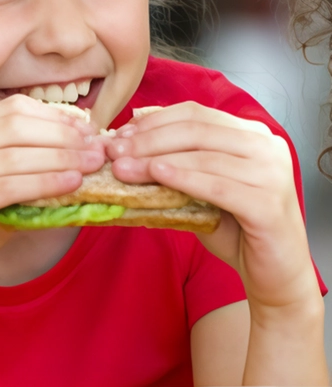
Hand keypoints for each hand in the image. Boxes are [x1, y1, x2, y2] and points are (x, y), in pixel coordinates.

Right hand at [0, 94, 103, 306]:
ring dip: (61, 159)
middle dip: (63, 136)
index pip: (11, 109)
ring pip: (15, 156)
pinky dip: (46, 183)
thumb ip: (28, 163)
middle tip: (98, 149)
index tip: (88, 131)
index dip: (54, 117)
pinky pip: (9, 187)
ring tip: (92, 166)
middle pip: (15, 127)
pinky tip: (72, 184)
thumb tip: (84, 144)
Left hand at [107, 102, 320, 311]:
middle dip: (148, 140)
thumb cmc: (234, 227)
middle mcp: (267, 147)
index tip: (119, 135)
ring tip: (123, 168)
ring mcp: (273, 173)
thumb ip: (175, 162)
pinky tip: (156, 175)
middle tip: (113, 152)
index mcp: (252, 134)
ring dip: (156, 160)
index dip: (153, 121)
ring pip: (203, 157)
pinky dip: (183, 178)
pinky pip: (217, 186)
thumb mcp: (199, 187)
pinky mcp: (269, 204)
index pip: (194, 114)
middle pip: (195, 131)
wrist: (272, 272)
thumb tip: (124, 146)